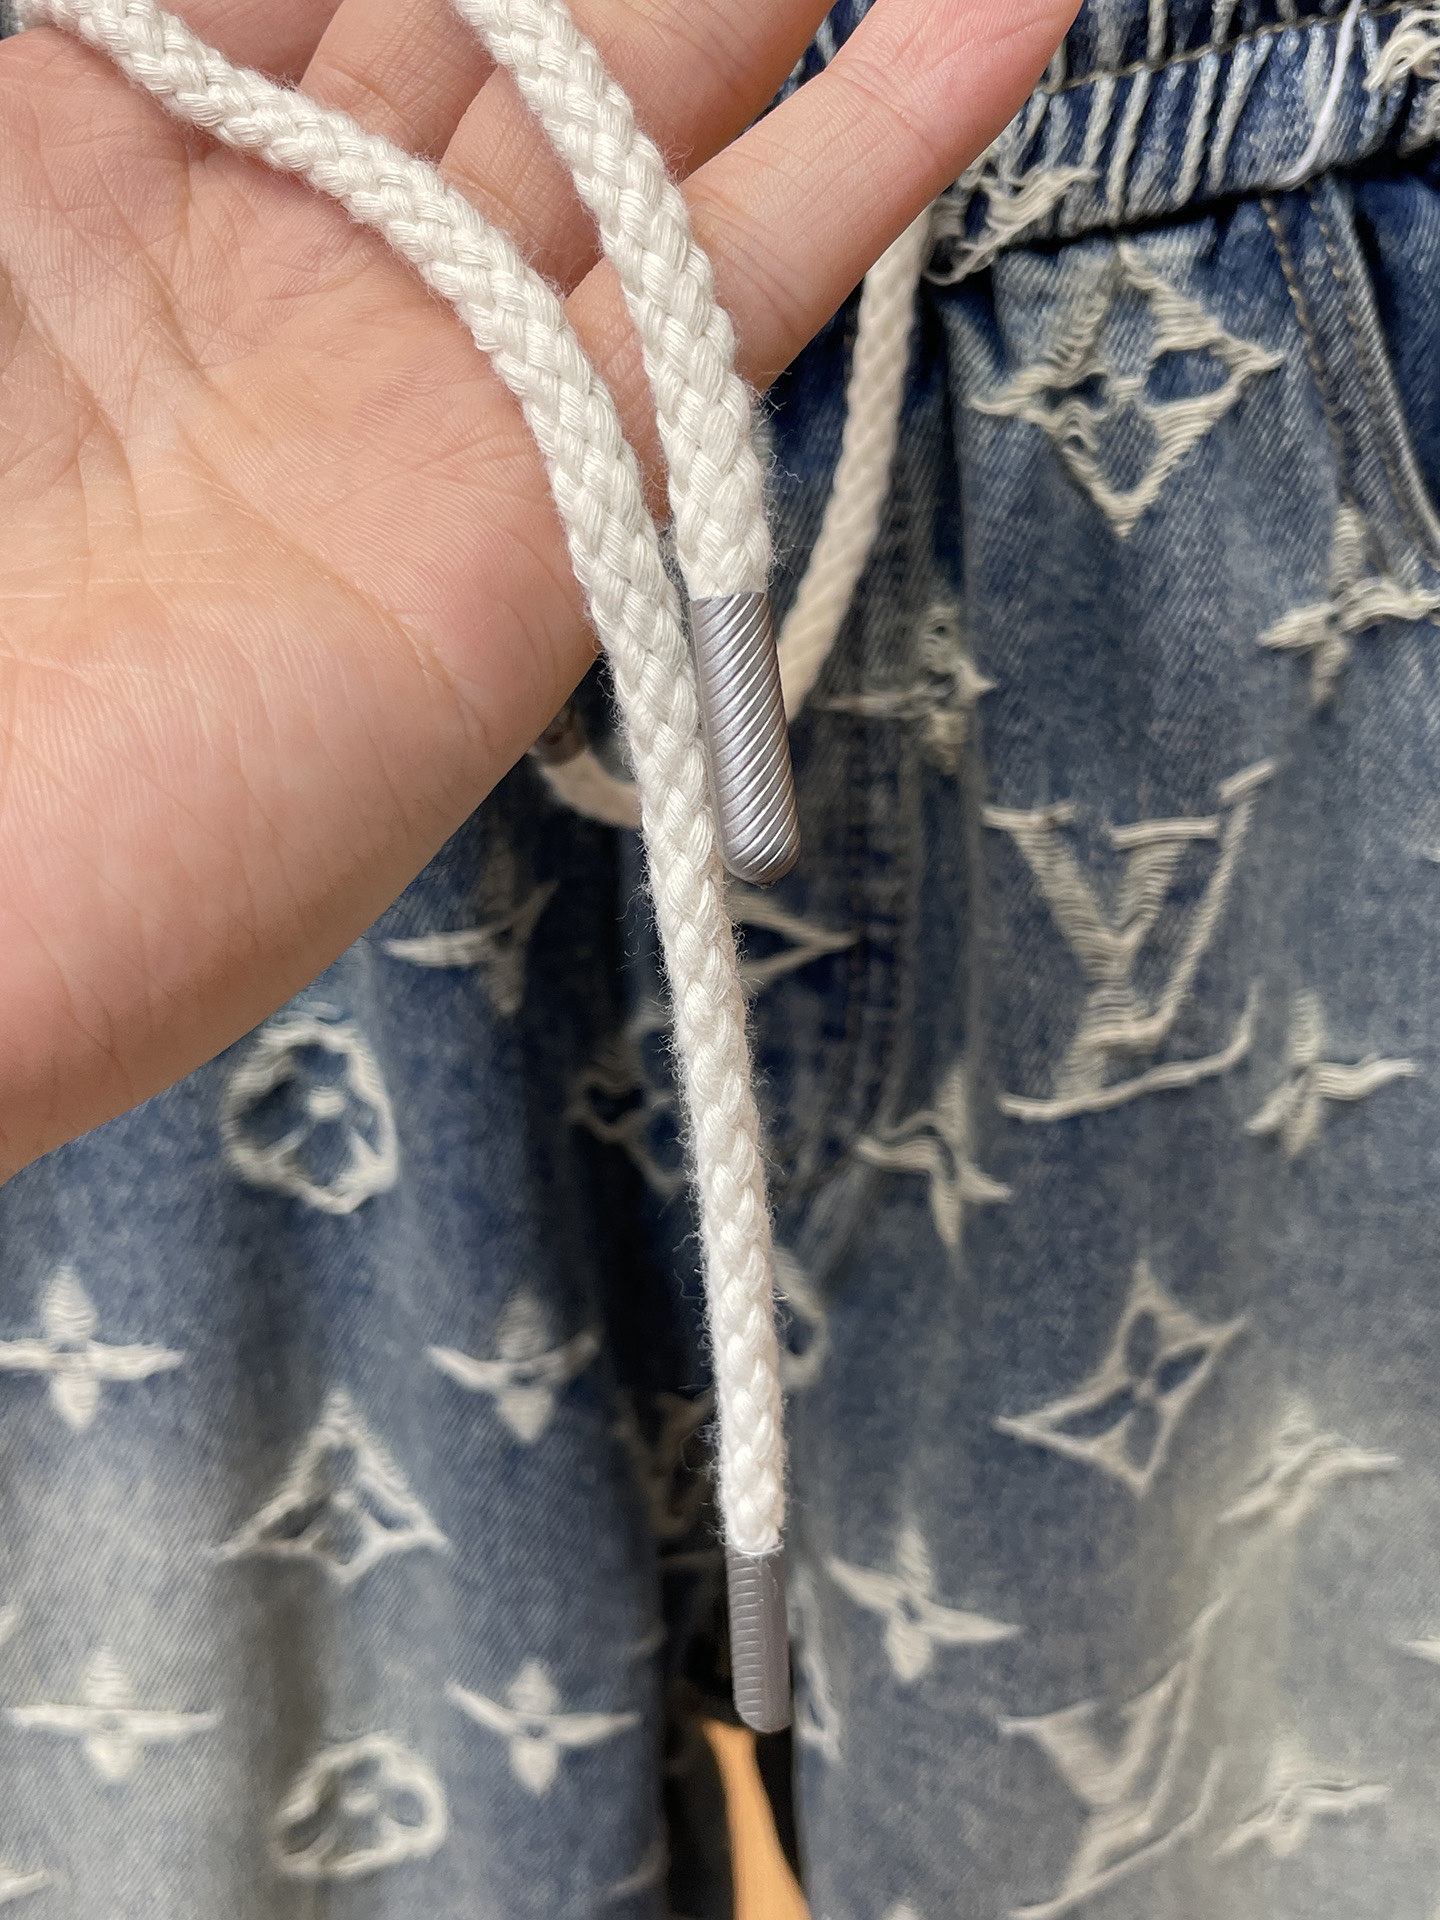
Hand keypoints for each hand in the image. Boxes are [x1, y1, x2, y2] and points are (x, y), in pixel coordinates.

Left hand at [0, 0, 1075, 1175]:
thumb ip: (102, 56)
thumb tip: (179, 11)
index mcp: (122, 144)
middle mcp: (311, 242)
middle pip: (511, 15)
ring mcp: (455, 372)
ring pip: (650, 119)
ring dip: (781, 7)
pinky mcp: (571, 496)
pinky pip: (739, 289)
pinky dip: (884, 139)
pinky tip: (1009, 3)